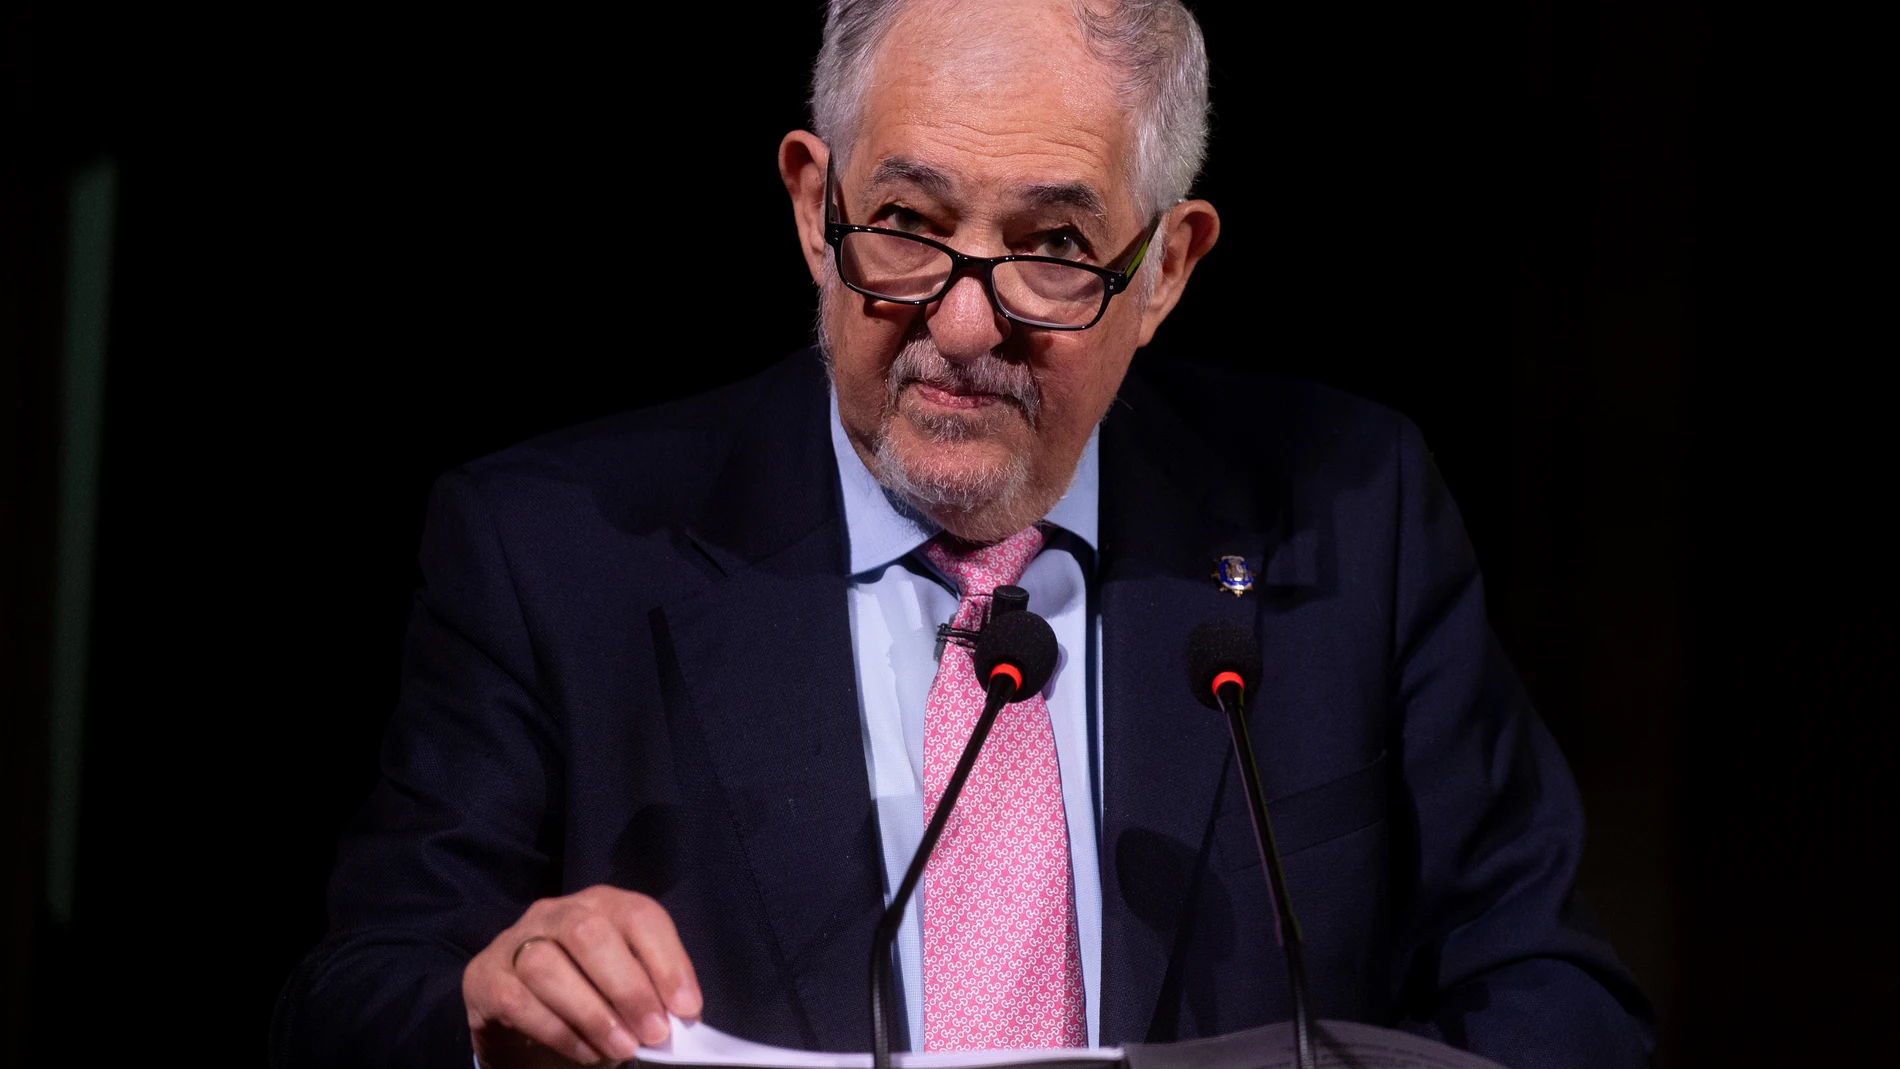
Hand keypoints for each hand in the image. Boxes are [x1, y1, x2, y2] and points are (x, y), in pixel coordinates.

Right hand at [464, 885, 702, 1067]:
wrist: (520, 1021)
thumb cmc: (588, 998)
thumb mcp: (623, 990)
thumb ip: (648, 993)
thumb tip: (679, 1016)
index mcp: (603, 905)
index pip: (639, 916)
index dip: (667, 961)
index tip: (687, 1008)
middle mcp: (557, 912)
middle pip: (590, 934)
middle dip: (628, 987)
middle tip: (654, 1033)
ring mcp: (515, 939)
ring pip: (548, 965)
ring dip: (593, 1013)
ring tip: (622, 1049)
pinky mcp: (485, 976)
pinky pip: (519, 1000)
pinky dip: (558, 1030)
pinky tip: (585, 1052)